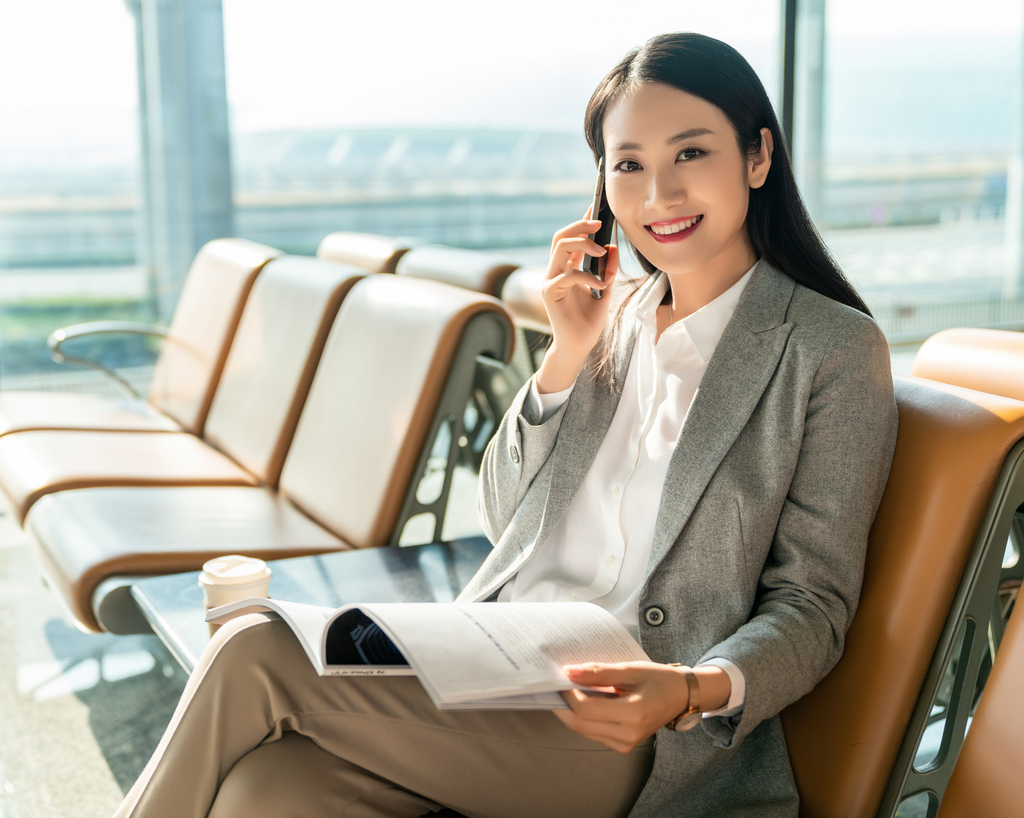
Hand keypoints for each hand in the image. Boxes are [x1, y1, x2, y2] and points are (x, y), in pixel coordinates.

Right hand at [535, 215, 618, 392]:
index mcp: (567, 268)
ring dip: (583, 244)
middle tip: (599, 224)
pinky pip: (569, 275)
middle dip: (580, 226)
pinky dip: (588, 277)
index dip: (582, 222)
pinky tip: (601, 285)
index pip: (571, 238)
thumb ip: (608, 270)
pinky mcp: (550, 293)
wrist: (579, 346)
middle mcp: (556, 271)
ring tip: (602, 252)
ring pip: (561, 248)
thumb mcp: (605, 290)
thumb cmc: (588, 321)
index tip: (595, 207)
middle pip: (561, 237)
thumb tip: (614, 247)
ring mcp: (550, 281)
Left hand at [553, 662, 690, 753]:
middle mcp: (628, 735)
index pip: (585, 709)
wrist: (680, 696)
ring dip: (571, 712)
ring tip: (566, 691)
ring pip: (583, 730)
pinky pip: (593, 733)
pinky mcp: (622, 746)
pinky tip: (582, 702)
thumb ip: (598, 673)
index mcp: (632, 715)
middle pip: (580, 723)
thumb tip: (568, 672)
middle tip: (553, 685)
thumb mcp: (629, 670)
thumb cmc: (658, 679)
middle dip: (563, 705)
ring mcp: (625, 744)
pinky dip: (583, 718)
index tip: (559, 677)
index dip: (567, 694)